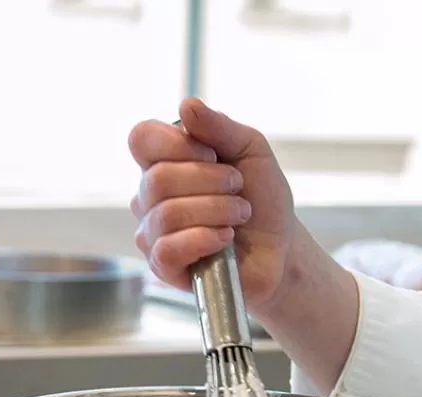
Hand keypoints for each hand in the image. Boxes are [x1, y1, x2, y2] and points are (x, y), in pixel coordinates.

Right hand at [128, 98, 296, 315]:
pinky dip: (203, 239)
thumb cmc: (262, 198)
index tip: (213, 154)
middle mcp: (150, 196)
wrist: (280, 248)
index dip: (175, 143)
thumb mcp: (251, 151)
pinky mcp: (163, 266)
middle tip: (238, 189)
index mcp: (164, 162)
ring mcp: (152, 232)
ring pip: (166, 214)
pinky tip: (224, 239)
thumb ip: (220, 127)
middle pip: (158, 178)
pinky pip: (167, 249)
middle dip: (210, 181)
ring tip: (239, 216)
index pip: (141, 139)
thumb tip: (187, 105)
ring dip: (216, 211)